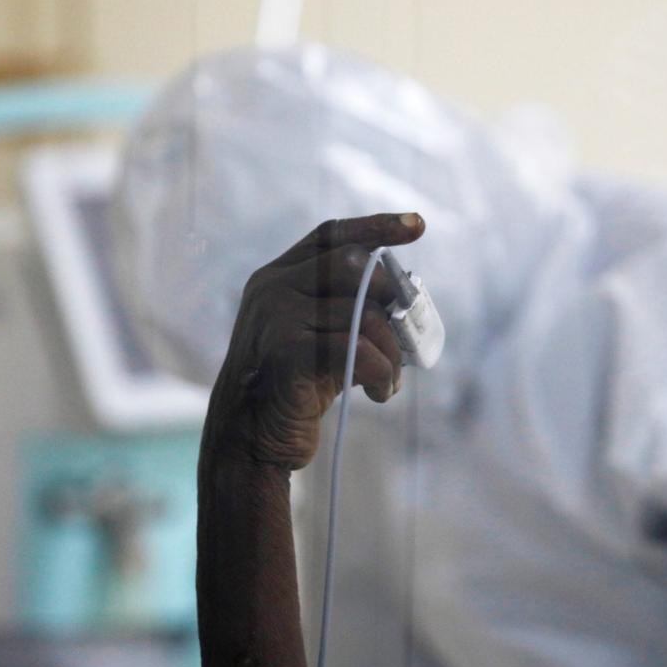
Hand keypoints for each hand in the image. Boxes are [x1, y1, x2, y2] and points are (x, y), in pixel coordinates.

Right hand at [208, 212, 424, 469]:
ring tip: (390, 380)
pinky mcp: (286, 351)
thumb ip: (344, 308)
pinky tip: (380, 394)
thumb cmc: (291, 389)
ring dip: (392, 353)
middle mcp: (272, 288)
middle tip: (406, 336)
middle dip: (391, 299)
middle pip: (354, 265)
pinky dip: (382, 374)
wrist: (249, 441)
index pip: (332, 234)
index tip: (417, 225)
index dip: (376, 226)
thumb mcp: (316, 337)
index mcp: (277, 277)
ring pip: (364, 314)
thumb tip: (404, 296)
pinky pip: (358, 350)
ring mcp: (276, 316)